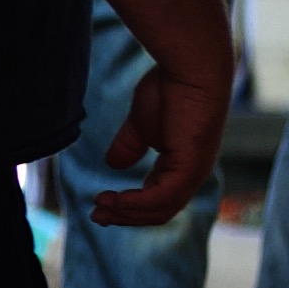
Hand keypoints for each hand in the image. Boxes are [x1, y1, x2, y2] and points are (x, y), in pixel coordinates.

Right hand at [83, 61, 228, 229]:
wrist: (189, 71)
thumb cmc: (170, 89)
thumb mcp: (140, 125)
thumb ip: (129, 146)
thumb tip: (112, 164)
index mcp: (181, 165)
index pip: (157, 199)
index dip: (128, 207)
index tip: (100, 204)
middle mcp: (190, 174)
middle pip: (157, 211)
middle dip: (124, 217)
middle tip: (95, 215)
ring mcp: (192, 173)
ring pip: (159, 210)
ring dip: (126, 213)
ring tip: (99, 207)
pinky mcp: (189, 168)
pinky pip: (160, 198)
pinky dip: (135, 203)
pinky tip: (114, 200)